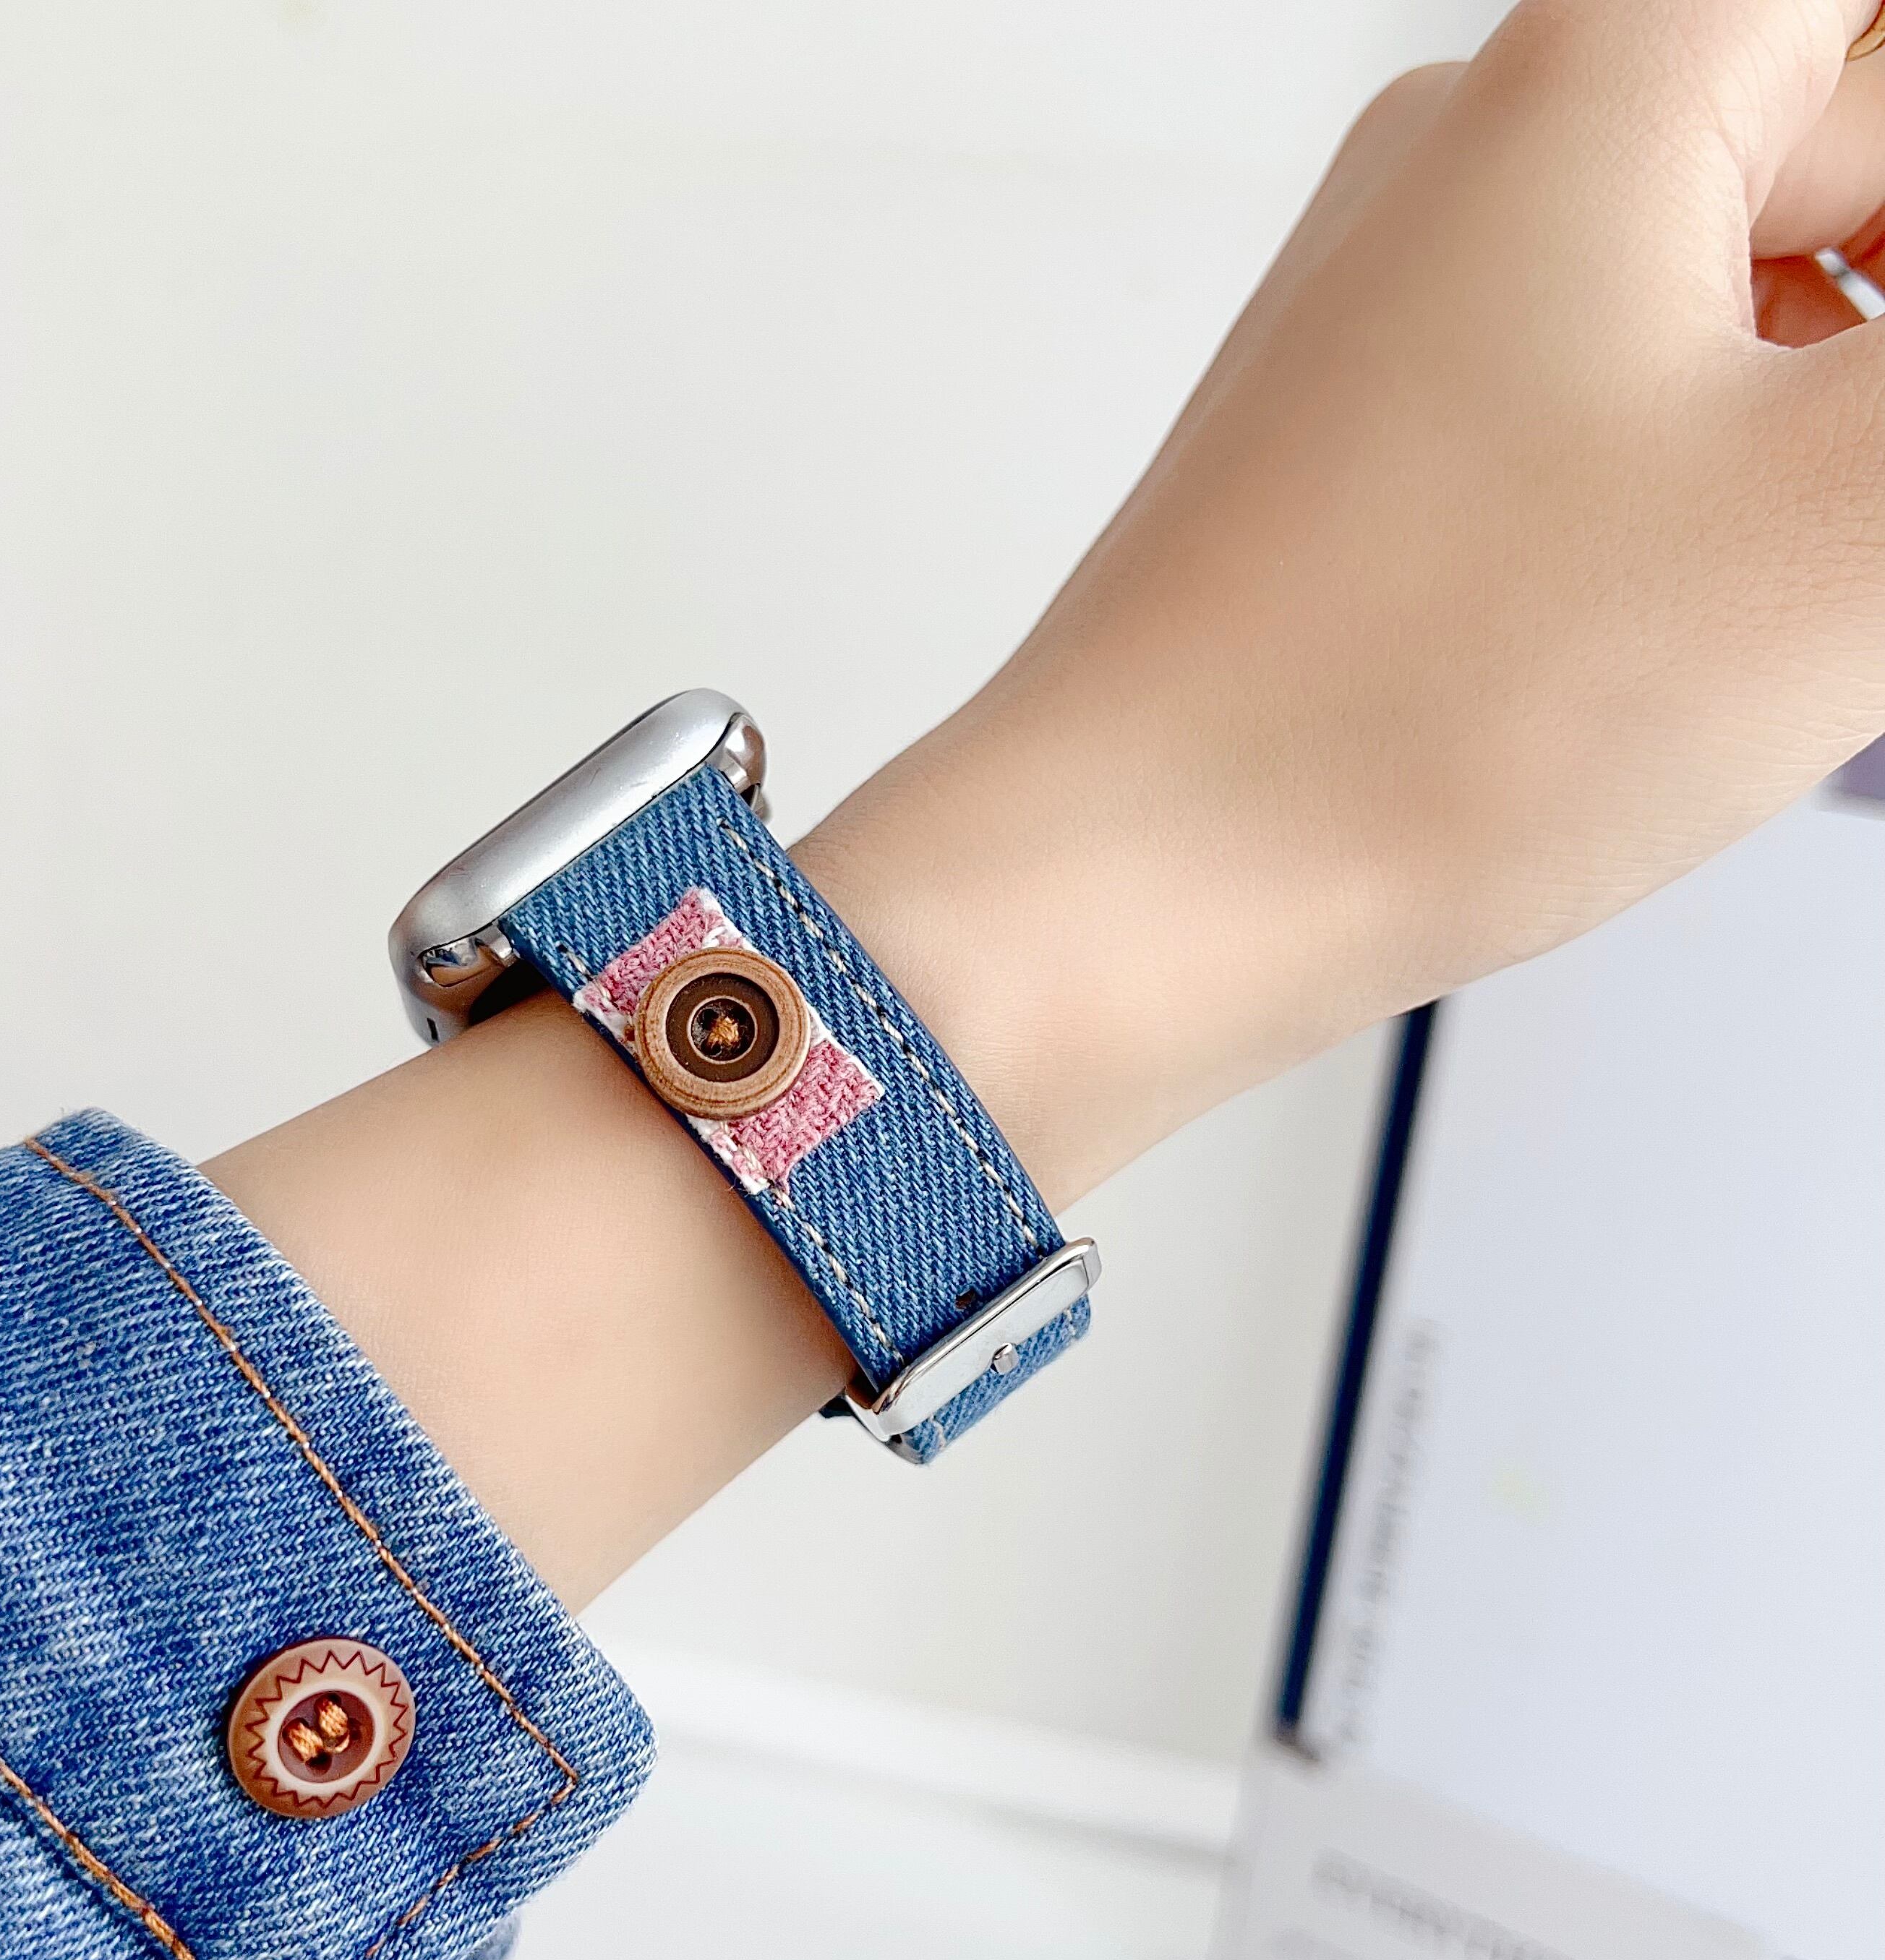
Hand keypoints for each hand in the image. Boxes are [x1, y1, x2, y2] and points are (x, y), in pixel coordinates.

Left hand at [216, 0, 1884, 1604]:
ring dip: (1841, 396)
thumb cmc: (1383, 722)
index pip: (1865, 20)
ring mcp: (1410, 315)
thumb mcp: (1851, 523)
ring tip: (1837, 581)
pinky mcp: (1378, 460)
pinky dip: (1728, 472)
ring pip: (1735, 280)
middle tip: (1870, 527)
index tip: (1880, 427)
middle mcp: (1480, 159)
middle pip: (1835, 126)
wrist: (1128, 894)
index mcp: (1613, 72)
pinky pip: (1623, 397)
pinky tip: (1751, 606)